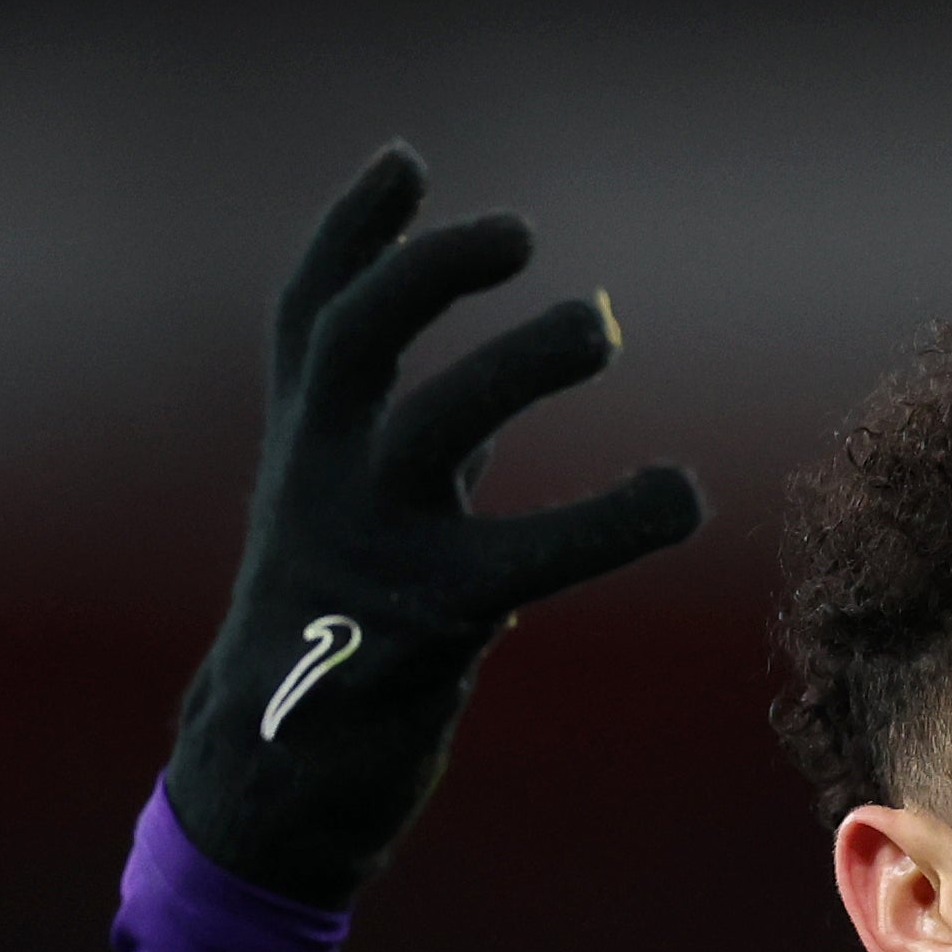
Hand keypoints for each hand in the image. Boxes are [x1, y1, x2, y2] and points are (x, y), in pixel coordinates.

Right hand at [164, 143, 704, 906]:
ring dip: (515, 360)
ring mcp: (365, 553)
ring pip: (428, 420)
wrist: (268, 792)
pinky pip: (533, 555)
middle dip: (430, 270)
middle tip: (523, 240)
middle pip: (355, 338)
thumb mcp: (367, 527)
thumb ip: (421, 454)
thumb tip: (491, 399)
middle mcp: (318, 485)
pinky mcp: (427, 626)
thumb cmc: (336, 650)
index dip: (351, 230)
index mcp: (303, 454)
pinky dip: (617, 515)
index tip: (406, 159)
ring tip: (597, 322)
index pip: (310, 315)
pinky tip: (683, 493)